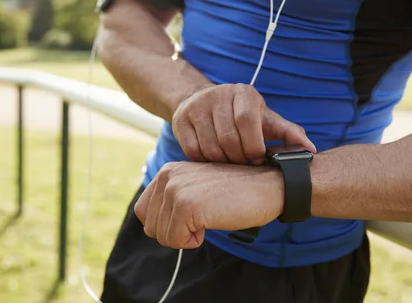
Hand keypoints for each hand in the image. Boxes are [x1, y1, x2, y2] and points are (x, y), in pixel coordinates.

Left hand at [134, 161, 283, 248]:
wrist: (267, 185)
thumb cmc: (235, 192)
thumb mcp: (196, 188)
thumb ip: (172, 199)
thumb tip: (151, 226)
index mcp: (167, 172)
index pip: (144, 210)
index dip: (165, 223)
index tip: (190, 216)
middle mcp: (167, 177)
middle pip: (150, 225)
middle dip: (174, 232)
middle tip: (201, 218)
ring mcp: (176, 190)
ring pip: (162, 235)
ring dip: (185, 236)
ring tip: (208, 217)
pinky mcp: (187, 206)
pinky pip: (176, 240)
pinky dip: (193, 241)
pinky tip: (211, 222)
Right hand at [172, 84, 315, 164]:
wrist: (204, 103)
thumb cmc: (243, 117)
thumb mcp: (266, 120)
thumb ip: (289, 134)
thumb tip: (312, 151)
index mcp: (243, 93)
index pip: (247, 120)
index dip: (253, 146)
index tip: (257, 159)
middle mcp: (218, 94)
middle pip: (228, 138)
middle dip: (239, 158)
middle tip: (244, 165)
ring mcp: (196, 106)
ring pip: (211, 147)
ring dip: (223, 162)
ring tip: (230, 162)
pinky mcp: (180, 119)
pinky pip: (193, 151)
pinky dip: (205, 161)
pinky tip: (214, 159)